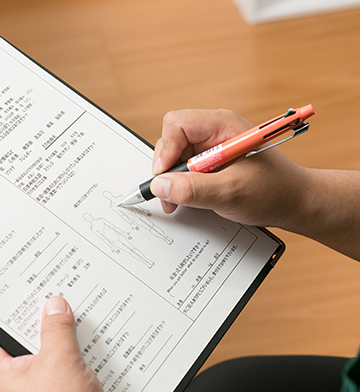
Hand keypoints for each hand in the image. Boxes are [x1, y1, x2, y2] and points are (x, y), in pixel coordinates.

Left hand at [0, 296, 107, 391]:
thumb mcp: (61, 363)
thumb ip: (57, 330)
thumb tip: (54, 306)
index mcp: (1, 377)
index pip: (7, 333)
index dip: (26, 315)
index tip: (43, 300)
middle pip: (33, 348)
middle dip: (54, 335)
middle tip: (69, 319)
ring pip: (52, 366)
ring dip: (70, 356)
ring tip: (84, 347)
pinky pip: (64, 383)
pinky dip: (78, 374)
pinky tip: (93, 370)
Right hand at [150, 109, 311, 229]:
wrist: (295, 202)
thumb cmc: (274, 192)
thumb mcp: (230, 193)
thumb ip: (193, 189)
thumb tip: (159, 186)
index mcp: (222, 125)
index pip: (177, 124)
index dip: (167, 151)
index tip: (166, 178)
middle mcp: (214, 130)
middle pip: (170, 139)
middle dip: (167, 169)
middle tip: (173, 196)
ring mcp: (211, 145)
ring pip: (174, 155)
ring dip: (173, 180)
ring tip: (184, 200)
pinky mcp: (210, 160)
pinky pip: (183, 167)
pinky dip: (181, 184)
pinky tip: (191, 198)